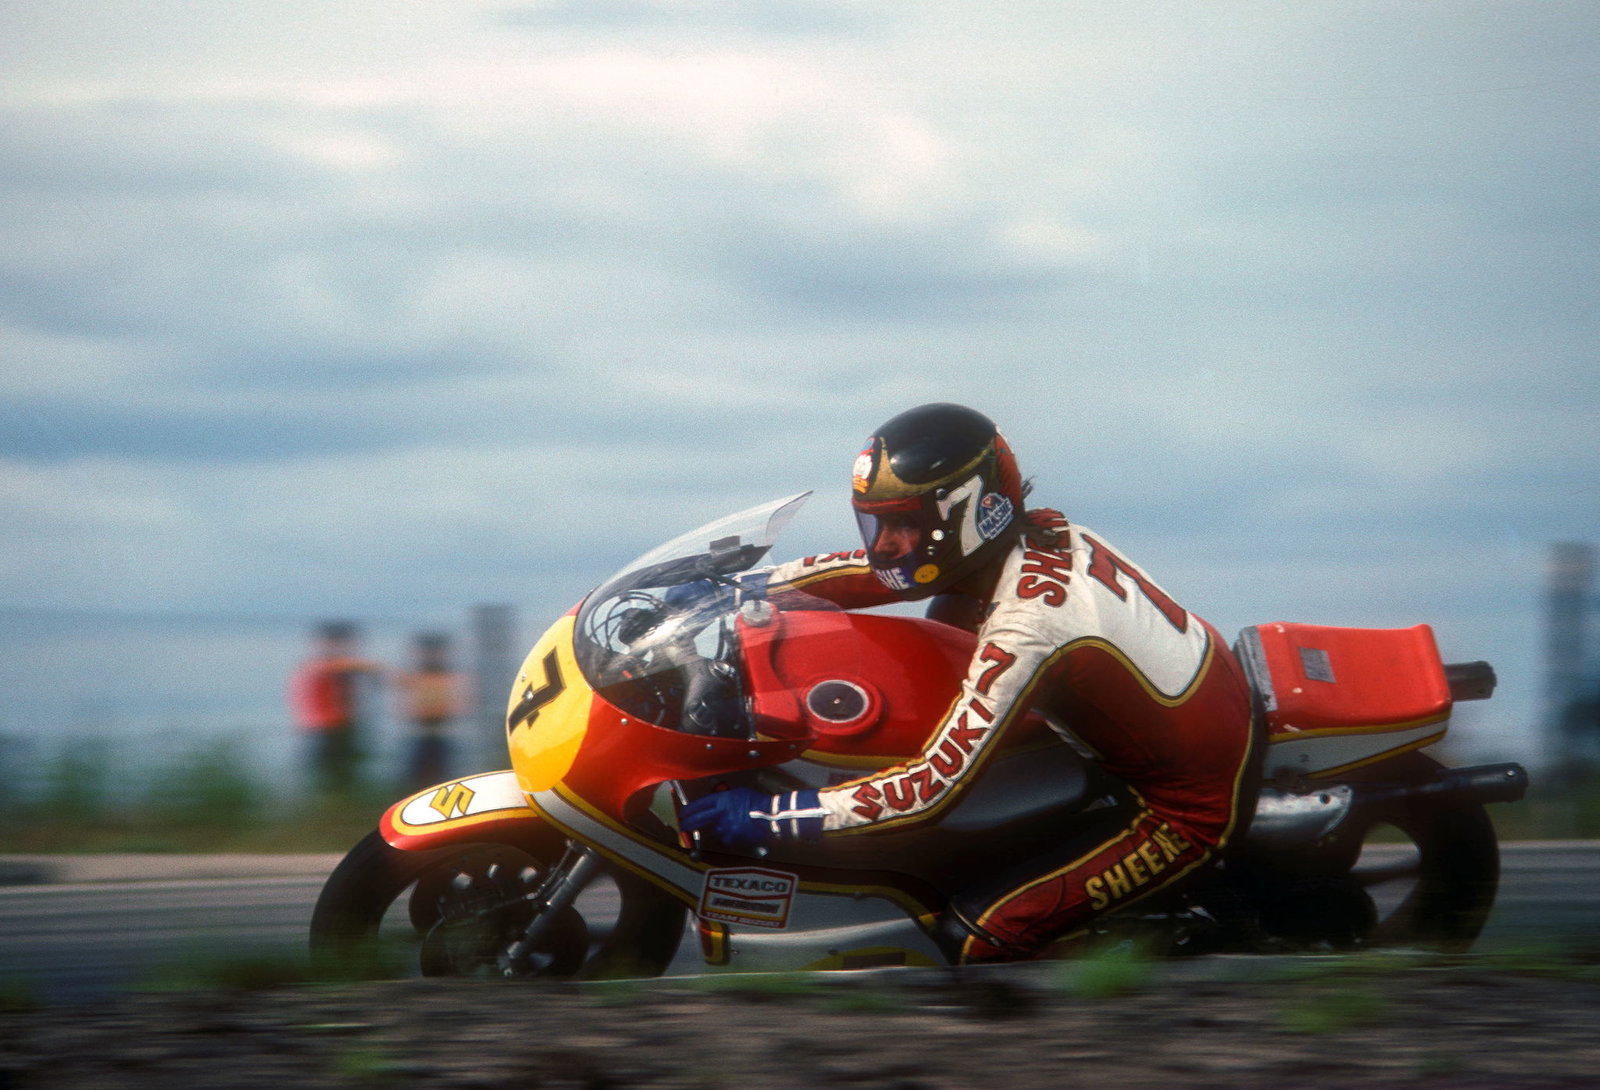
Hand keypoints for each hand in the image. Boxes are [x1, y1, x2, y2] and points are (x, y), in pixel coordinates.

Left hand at [679, 787, 824, 848]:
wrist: (770, 816)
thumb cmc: (757, 802)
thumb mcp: (739, 793)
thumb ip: (725, 799)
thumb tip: (716, 803)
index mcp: (722, 800)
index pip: (699, 805)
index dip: (688, 810)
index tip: (683, 813)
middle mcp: (720, 814)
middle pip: (698, 819)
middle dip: (688, 823)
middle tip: (683, 826)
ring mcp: (725, 827)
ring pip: (716, 829)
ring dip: (721, 827)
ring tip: (736, 822)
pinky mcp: (732, 838)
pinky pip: (727, 837)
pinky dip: (731, 835)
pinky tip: (740, 829)